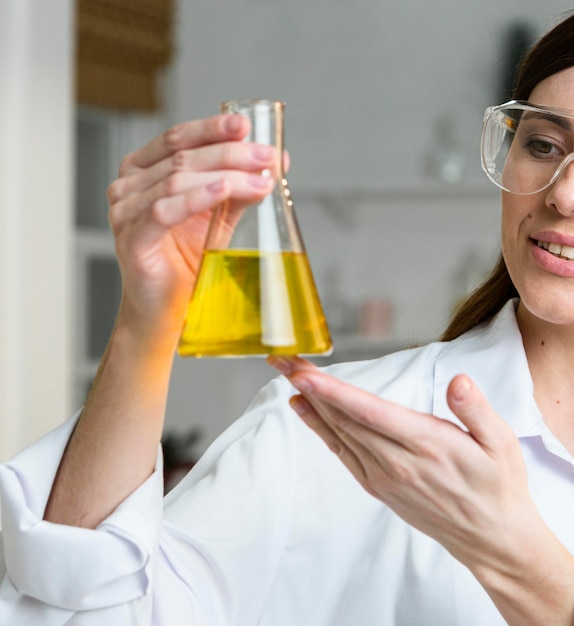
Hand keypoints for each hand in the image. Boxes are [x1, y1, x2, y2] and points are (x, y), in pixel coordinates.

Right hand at [107, 114, 276, 349]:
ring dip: (225, 175)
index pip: (177, 138)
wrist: (168, 310)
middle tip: (267, 158)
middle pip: (181, 157)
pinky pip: (165, 212)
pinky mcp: (132, 240)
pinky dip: (197, 197)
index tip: (245, 124)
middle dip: (230, 153)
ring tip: (260, 178)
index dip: (212, 128)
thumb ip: (240, 186)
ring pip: (177, 179)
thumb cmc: (187, 261)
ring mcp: (124, 212)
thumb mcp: (218, 216)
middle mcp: (128, 186)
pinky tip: (223, 189)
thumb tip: (277, 160)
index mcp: (143, 172)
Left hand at [267, 356, 542, 572]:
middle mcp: (396, 461)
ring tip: (287, 375)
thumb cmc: (496, 485)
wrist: (490, 538)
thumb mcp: (501, 443)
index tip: (304, 374)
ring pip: (338, 433)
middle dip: (310, 385)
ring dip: (310, 402)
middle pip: (344, 417)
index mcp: (426, 444)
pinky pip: (341, 452)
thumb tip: (459, 381)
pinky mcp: (377, 485)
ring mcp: (382, 476)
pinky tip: (304, 409)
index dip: (333, 392)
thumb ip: (476, 410)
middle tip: (283, 360)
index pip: (370, 412)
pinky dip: (319, 429)